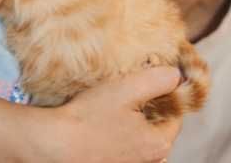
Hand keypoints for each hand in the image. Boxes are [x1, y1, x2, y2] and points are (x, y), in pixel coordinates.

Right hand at [26, 67, 182, 162]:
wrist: (55, 145)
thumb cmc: (89, 118)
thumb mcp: (126, 89)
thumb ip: (157, 80)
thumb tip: (175, 76)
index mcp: (159, 143)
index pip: (175, 114)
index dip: (162, 94)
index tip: (142, 81)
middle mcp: (149, 160)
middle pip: (157, 126)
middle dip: (146, 108)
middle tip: (123, 92)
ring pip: (138, 136)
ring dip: (130, 121)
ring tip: (109, 106)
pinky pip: (122, 145)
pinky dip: (116, 133)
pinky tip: (100, 123)